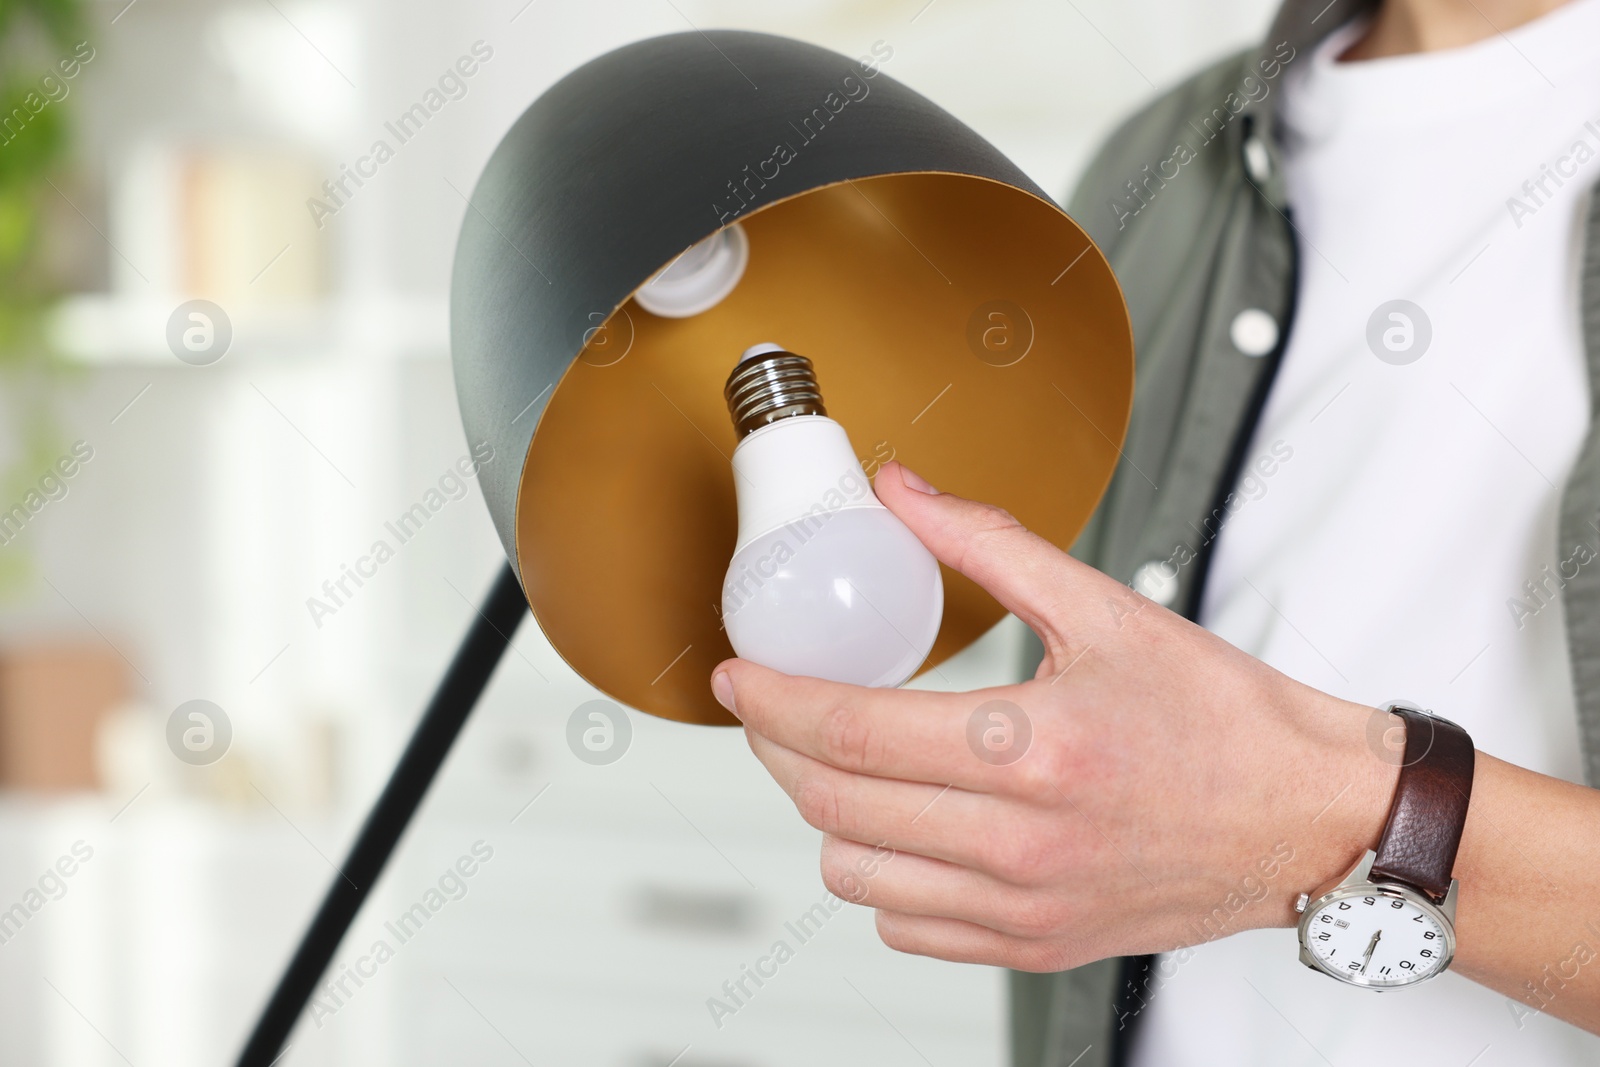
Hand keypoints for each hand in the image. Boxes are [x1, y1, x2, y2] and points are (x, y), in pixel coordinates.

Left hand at [710, 461, 1397, 971]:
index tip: (740, 676)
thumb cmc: (1226, 720)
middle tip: (776, 708)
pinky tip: (909, 829)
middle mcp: (1019, 841)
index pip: (848, 730)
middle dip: (778, 750)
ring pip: (855, 876)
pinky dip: (884, 879)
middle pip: (832, 804)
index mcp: (1030, 748)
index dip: (770, 699)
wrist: (1309, 818)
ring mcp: (1024, 906)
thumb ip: (987, 546)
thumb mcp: (1106, 608)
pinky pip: (908, 929)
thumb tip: (902, 492)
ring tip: (849, 765)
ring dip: (828, 814)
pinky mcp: (1036, 945)